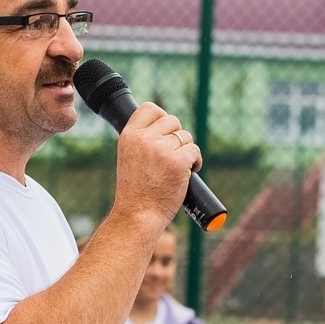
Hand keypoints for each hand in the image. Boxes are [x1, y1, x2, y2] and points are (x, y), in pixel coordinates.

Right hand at [112, 102, 202, 228]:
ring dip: (187, 150)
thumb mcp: (129, 158)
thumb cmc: (135, 192)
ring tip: (178, 168)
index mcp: (129, 136)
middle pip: (172, 121)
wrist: (137, 215)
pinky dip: (196, 162)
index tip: (165, 130)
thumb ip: (142, 140)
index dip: (161, 117)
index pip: (149, 108)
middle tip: (173, 155)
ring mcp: (162, 149)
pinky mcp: (178, 162)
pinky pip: (195, 150)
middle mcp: (145, 139)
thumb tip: (166, 127)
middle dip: (177, 136)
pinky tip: (189, 172)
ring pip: (186, 137)